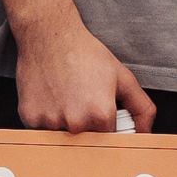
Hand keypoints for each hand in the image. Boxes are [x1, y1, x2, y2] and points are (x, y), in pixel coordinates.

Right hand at [12, 17, 152, 134]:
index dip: (108, 126)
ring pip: (63, 137)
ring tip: (66, 96)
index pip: (110, 139)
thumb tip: (145, 133)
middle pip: (86, 141)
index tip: (102, 114)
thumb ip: (141, 108)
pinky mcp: (30, 119)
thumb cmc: (85, 54)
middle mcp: (76, 122)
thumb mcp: (123, 77)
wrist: (49, 36)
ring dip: (65, 123)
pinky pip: (42, 130)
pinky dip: (46, 118)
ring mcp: (51, 122)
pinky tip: (51, 97)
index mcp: (101, 115)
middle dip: (87, 126)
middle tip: (82, 100)